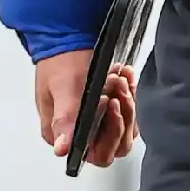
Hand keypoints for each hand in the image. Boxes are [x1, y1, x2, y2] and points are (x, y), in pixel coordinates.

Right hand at [34, 50, 137, 166]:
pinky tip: (124, 76)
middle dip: (122, 115)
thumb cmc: (59, 62)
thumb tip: (62, 148)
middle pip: (116, 143)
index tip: (110, 104)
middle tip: (116, 87)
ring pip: (126, 126)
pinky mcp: (110, 107)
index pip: (96, 153)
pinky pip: (129, 110)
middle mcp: (81, 132)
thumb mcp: (62, 90)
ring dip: (127, 101)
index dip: (109, 134)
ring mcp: (98, 120)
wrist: (67, 36)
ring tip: (118, 78)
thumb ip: (64, 120)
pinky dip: (130, 93)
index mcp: (64, 134)